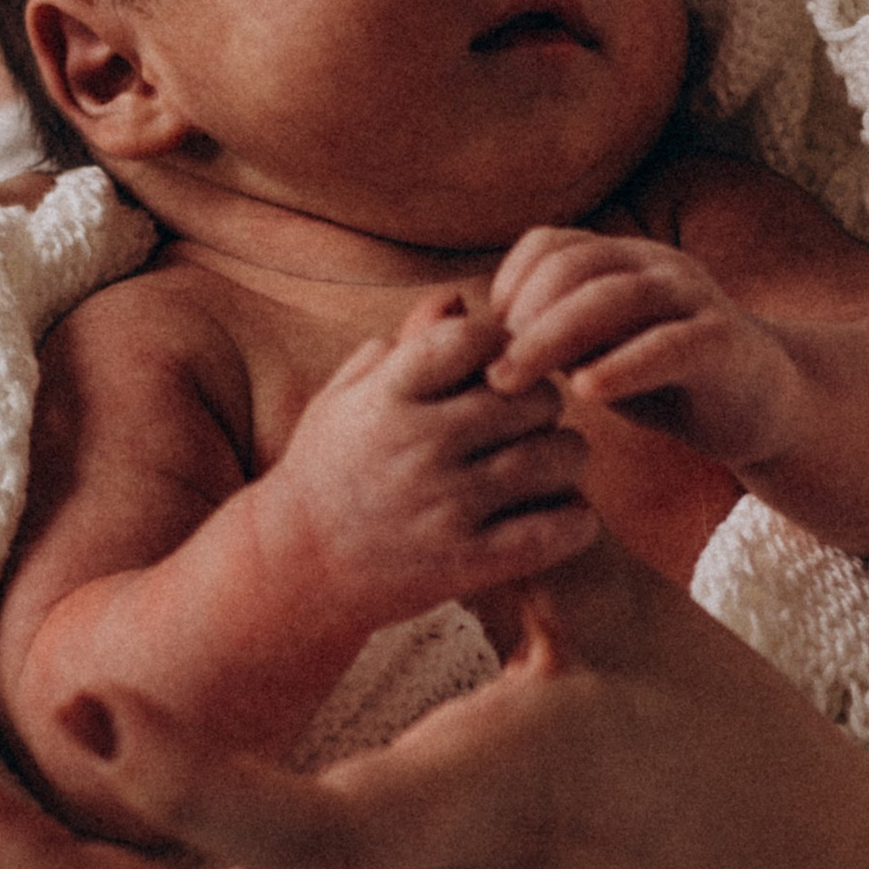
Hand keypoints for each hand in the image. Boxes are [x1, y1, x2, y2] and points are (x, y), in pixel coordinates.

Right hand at [267, 292, 596, 631]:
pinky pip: (555, 530)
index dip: (503, 343)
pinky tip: (562, 513)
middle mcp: (420, 445)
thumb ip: (403, 346)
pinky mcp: (467, 562)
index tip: (501, 363)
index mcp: (389, 395)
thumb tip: (458, 299)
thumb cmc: (327, 471)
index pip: (476, 339)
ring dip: (566, 456)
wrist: (293, 569)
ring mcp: (446, 505)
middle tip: (534, 417)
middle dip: (543, 401)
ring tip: (551, 463)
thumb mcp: (345, 397)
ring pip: (555, 457)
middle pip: (532, 397)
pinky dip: (575, 519)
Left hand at [489, 227, 805, 470]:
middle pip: (575, 268)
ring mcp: (694, 300)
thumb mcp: (602, 353)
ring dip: (553, 338)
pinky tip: (586, 392)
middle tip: (489, 370)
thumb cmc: (666, 381)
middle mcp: (658, 267)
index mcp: (625, 260)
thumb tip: (480, 342)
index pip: (552, 244)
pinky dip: (623, 364)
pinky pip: (669, 345)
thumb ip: (556, 338)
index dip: (509, 283)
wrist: (764, 405)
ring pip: (616, 298)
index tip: (488, 338)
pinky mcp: (723, 343)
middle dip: (522, 316)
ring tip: (512, 380)